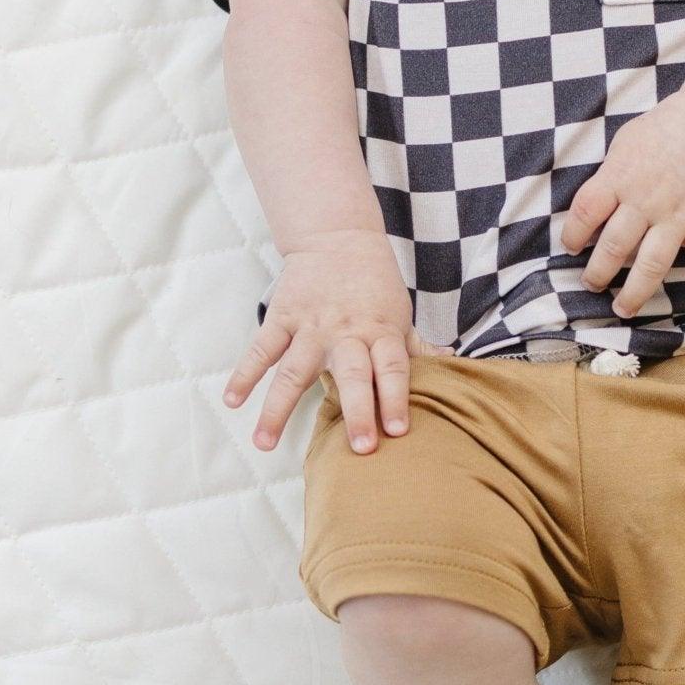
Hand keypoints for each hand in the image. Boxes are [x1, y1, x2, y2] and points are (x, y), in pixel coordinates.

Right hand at [222, 227, 425, 455]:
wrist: (338, 236)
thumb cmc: (374, 284)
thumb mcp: (399, 313)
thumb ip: (416, 346)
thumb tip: (452, 365)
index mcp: (380, 331)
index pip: (393, 367)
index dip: (397, 397)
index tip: (399, 431)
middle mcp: (346, 332)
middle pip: (353, 374)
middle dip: (358, 411)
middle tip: (359, 448)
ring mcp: (311, 325)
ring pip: (294, 370)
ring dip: (277, 408)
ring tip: (263, 443)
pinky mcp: (283, 317)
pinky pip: (261, 349)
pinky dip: (245, 373)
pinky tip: (232, 401)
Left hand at [558, 91, 684, 329]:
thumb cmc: (664, 129)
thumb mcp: (624, 143)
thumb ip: (608, 177)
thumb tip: (589, 210)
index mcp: (620, 177)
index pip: (585, 213)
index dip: (573, 235)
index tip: (571, 247)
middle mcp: (647, 201)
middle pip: (615, 246)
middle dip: (598, 273)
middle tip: (591, 285)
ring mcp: (678, 216)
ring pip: (652, 263)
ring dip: (635, 292)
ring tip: (622, 308)